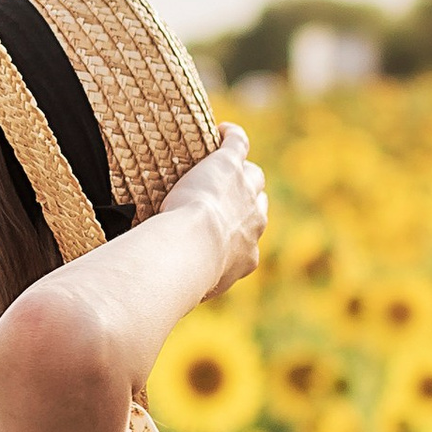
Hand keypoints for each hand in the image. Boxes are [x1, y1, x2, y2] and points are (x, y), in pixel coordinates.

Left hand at [160, 123, 268, 295]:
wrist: (192, 246)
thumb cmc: (185, 274)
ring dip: (240, 170)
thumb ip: (189, 289)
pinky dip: (230, 136)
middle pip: (259, 203)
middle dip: (246, 199)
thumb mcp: (191, 290)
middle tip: (223, 196)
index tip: (219, 229)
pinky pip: (238, 143)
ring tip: (222, 161)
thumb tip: (172, 301)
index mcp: (247, 257)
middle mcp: (255, 223)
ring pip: (252, 175)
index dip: (237, 230)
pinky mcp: (230, 166)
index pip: (249, 238)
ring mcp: (245, 191)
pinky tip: (219, 131)